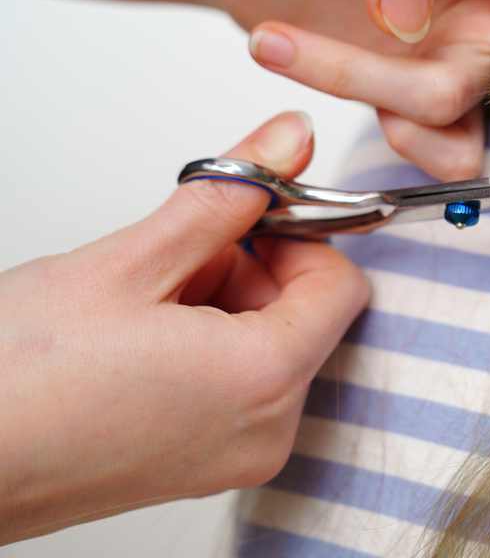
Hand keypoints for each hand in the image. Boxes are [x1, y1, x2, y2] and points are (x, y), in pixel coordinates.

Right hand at [0, 113, 367, 544]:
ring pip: (271, 346)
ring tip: (141, 301)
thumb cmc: (14, 382)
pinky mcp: (203, 466)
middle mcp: (265, 431)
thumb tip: (287, 142)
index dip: (299, 235)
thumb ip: (227, 195)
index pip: (339, 284)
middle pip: (306, 315)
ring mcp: (234, 456)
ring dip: (223, 303)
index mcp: (263, 381)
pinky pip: (241, 385)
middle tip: (176, 254)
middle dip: (251, 268)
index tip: (250, 214)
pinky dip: (208, 345)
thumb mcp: (130, 262)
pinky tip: (139, 336)